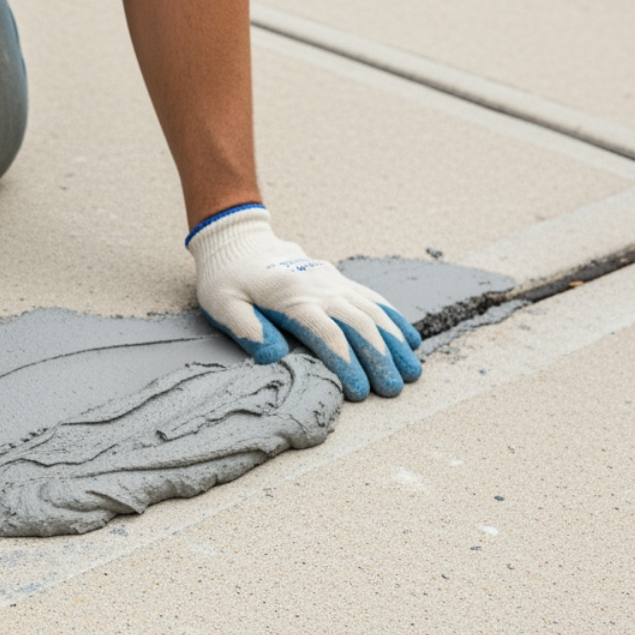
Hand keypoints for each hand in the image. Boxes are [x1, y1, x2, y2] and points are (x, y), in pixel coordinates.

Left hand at [188, 204, 421, 399]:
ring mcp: (334, 283)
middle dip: (380, 359)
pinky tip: (410, 340)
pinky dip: (394, 319)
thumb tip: (274, 357)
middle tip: (394, 390)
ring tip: (412, 372)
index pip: (328, 334)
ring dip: (395, 343)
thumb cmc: (227, 279)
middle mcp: (321, 289)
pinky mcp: (339, 281)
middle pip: (360, 325)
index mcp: (293, 298)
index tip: (360, 392)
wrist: (239, 241)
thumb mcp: (223, 304)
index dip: (347, 364)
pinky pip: (373, 299)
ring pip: (373, 312)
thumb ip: (247, 330)